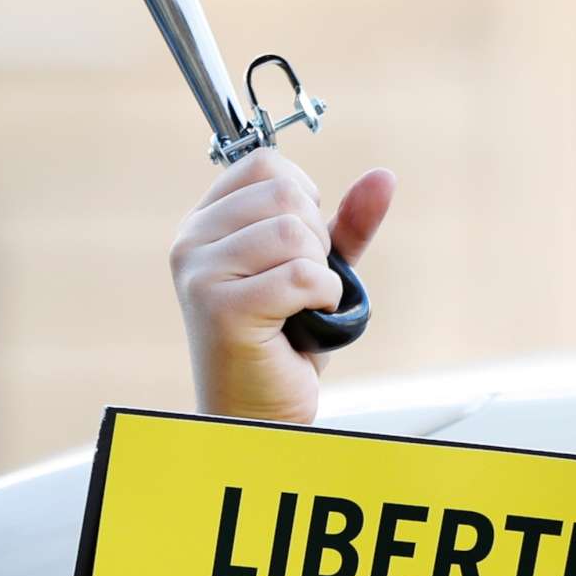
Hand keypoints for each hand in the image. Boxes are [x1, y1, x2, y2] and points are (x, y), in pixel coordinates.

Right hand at [170, 150, 394, 425]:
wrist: (262, 411)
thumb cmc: (282, 345)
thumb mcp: (318, 269)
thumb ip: (346, 222)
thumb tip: (383, 177)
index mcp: (204, 222)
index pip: (265, 164)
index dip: (303, 201)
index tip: (296, 249)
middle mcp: (192, 241)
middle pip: (284, 193)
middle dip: (315, 241)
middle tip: (298, 288)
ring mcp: (201, 273)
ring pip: (293, 232)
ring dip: (319, 273)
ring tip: (299, 306)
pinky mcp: (221, 308)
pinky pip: (301, 274)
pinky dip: (322, 299)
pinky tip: (304, 322)